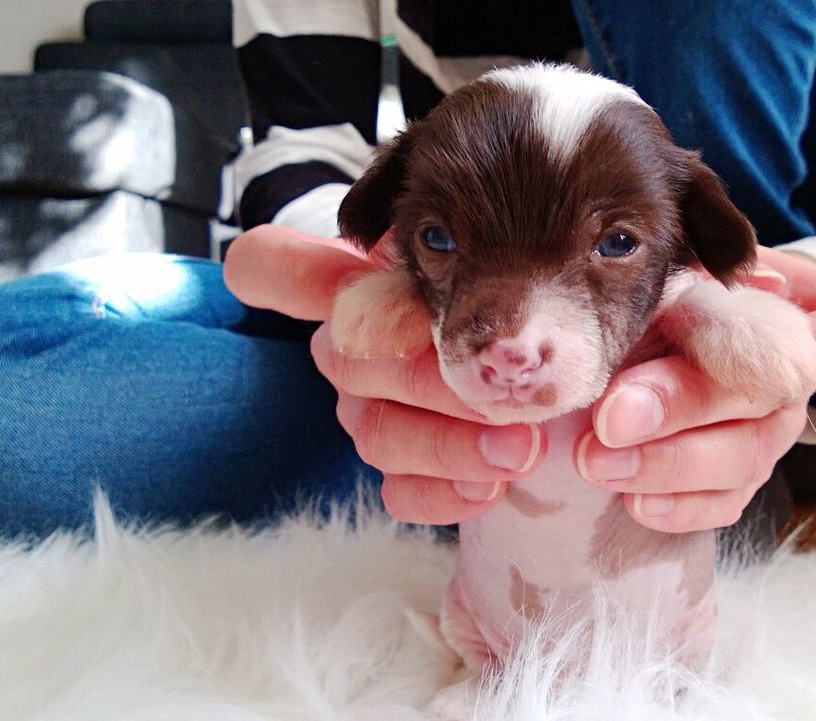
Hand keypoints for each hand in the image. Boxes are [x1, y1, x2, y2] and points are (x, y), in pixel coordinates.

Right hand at [223, 225, 541, 524]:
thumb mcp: (493, 258)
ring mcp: (369, 413)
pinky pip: (397, 493)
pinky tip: (490, 488)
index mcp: (357, 286)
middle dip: (432, 383)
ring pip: (378, 436)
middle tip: (504, 394)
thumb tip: (419, 247)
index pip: (272, 269)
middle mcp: (351, 350)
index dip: (278, 272)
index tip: (351, 274)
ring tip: (521, 447)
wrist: (544, 362)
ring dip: (451, 446)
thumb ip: (464, 252)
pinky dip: (443, 494)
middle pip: (352, 363)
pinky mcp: (400, 471)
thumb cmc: (514, 293)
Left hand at [573, 246, 815, 532]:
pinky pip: (722, 503)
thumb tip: (692, 282)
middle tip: (615, 413)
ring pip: (744, 458)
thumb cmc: (707, 275)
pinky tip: (630, 498)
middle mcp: (805, 380)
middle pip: (773, 399)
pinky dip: (676, 505)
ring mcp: (773, 432)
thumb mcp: (711, 255)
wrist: (684, 318)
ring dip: (666, 462)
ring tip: (597, 457)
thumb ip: (713, 260)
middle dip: (687, 405)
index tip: (812, 340)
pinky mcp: (738, 477)